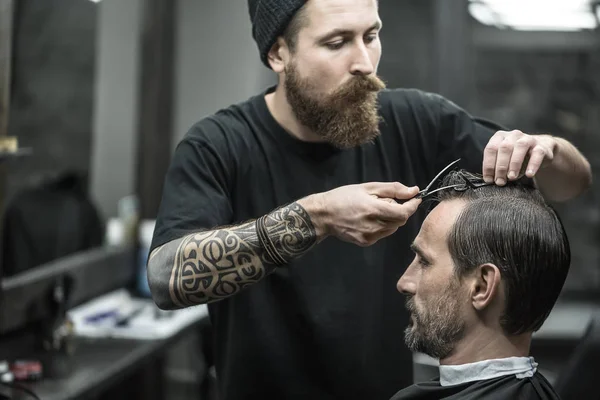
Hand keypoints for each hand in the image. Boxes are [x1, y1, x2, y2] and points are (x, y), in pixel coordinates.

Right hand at [301, 182, 420, 246]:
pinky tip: (368, 219)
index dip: (412, 206)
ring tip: (374, 210)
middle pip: (400, 221)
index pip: (404, 213)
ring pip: (392, 228)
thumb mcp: (368, 187)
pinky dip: (382, 225)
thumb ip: (393, 189)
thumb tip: (414, 191)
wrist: (323, 214)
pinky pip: (382, 233)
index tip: (414, 198)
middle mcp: (374, 226)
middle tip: (385, 201)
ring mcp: (370, 236)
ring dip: (391, 218)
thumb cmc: (343, 197)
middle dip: (400, 210)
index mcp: (375, 210)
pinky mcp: (366, 242)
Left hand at [482, 130, 555, 184]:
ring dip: (514, 164)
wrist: (539, 151)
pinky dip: (533, 165)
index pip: (491, 149)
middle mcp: (513, 135)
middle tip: (500, 181)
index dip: (488, 165)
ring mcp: (528, 138)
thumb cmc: (516, 157)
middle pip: (504, 148)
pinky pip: (537, 153)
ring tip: (511, 177)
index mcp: (500, 137)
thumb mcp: (504, 160)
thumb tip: (490, 180)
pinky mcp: (541, 146)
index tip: (489, 179)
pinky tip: (529, 174)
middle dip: (500, 167)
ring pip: (520, 147)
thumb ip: (496, 167)